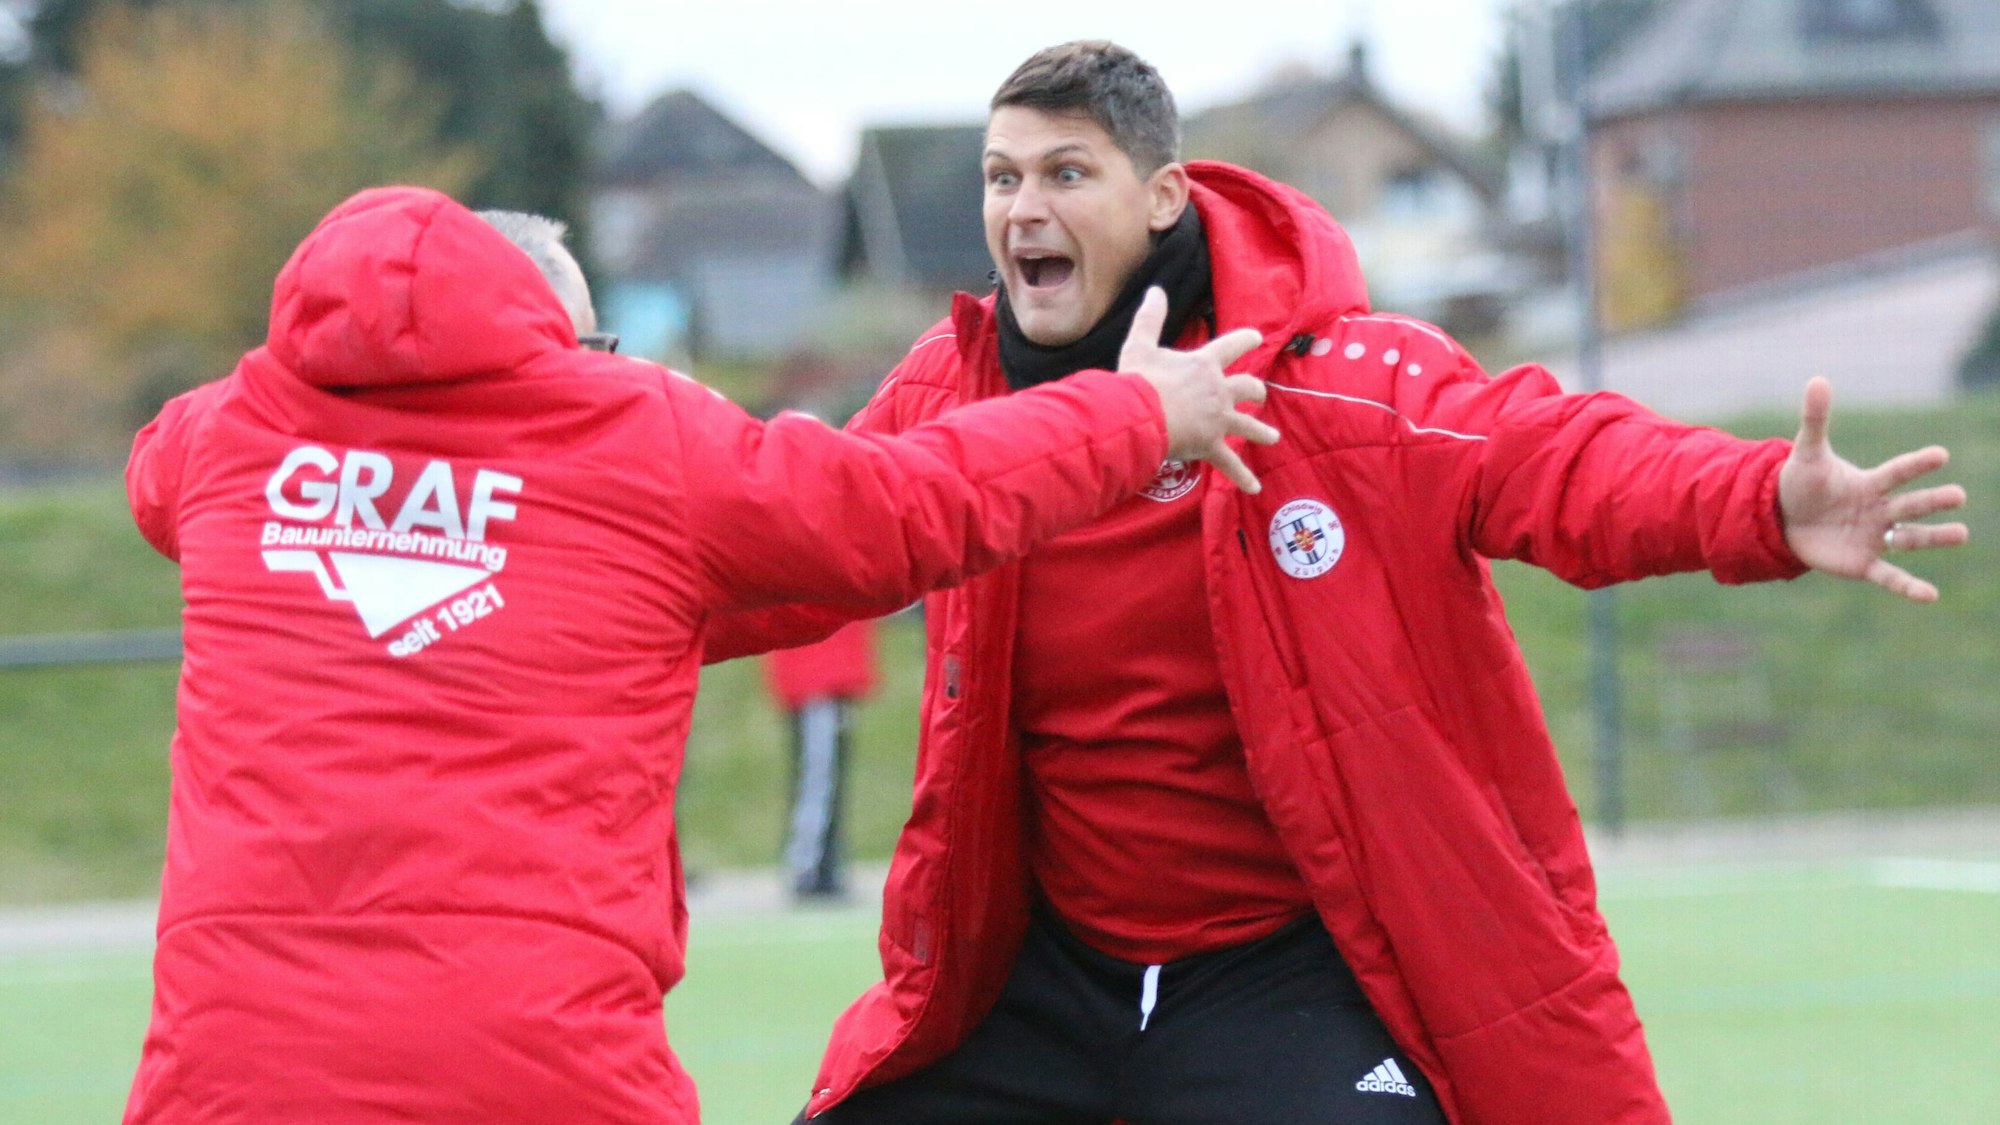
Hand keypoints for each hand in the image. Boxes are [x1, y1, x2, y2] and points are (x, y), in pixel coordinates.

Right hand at [1119, 287, 1277, 492]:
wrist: (1140, 415)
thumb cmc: (1139, 380)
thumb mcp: (1140, 343)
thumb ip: (1150, 317)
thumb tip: (1156, 290)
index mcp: (1204, 364)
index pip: (1233, 346)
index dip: (1246, 340)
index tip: (1257, 338)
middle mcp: (1219, 390)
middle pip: (1249, 387)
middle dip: (1256, 391)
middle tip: (1260, 395)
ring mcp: (1219, 419)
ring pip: (1248, 424)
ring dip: (1260, 431)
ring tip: (1272, 437)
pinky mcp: (1211, 444)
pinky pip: (1231, 464)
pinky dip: (1242, 477)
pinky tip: (1255, 488)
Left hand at [1778, 377, 1967, 601]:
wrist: (1783, 519)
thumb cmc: (1802, 483)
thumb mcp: (1806, 452)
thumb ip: (1815, 419)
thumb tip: (1817, 379)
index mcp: (1869, 484)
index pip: (1896, 473)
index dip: (1916, 465)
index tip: (1940, 455)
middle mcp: (1879, 510)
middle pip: (1910, 505)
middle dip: (1932, 501)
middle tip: (1958, 495)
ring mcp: (1874, 538)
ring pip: (1910, 538)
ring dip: (1934, 538)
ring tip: (1962, 534)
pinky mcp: (1863, 564)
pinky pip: (1889, 577)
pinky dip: (1908, 587)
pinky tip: (1930, 596)